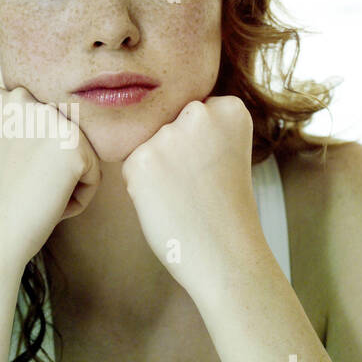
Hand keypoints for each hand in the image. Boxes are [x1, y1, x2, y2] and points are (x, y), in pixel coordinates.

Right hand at [0, 86, 101, 270]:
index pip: (35, 125)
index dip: (24, 160)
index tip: (7, 179)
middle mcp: (20, 97)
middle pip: (58, 136)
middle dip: (48, 167)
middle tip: (21, 191)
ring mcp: (47, 117)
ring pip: (79, 154)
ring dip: (63, 183)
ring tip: (34, 199)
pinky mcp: (74, 144)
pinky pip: (94, 174)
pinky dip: (78, 199)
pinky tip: (49, 207)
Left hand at [121, 95, 265, 298]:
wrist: (225, 253)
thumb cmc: (225, 208)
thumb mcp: (227, 151)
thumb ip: (200, 128)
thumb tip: (146, 113)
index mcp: (229, 108)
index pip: (193, 114)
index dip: (200, 147)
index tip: (216, 170)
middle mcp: (199, 113)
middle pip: (168, 124)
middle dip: (176, 152)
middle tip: (199, 185)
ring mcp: (169, 135)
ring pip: (149, 144)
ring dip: (158, 168)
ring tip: (185, 196)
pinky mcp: (141, 159)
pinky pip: (132, 166)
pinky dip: (143, 187)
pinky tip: (168, 203)